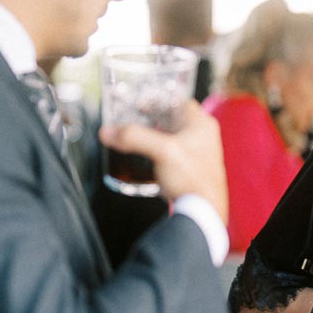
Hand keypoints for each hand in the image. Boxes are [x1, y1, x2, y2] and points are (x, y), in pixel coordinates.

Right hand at [100, 102, 227, 222]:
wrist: (204, 211)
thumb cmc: (192, 178)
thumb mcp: (161, 152)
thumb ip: (134, 138)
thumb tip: (108, 131)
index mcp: (202, 124)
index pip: (179, 101)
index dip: (159, 101)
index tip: (141, 105)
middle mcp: (204, 136)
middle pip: (175, 119)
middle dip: (155, 120)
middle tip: (137, 121)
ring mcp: (201, 153)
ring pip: (175, 137)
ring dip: (158, 136)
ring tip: (140, 138)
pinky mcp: (195, 169)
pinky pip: (176, 154)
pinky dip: (162, 152)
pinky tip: (150, 159)